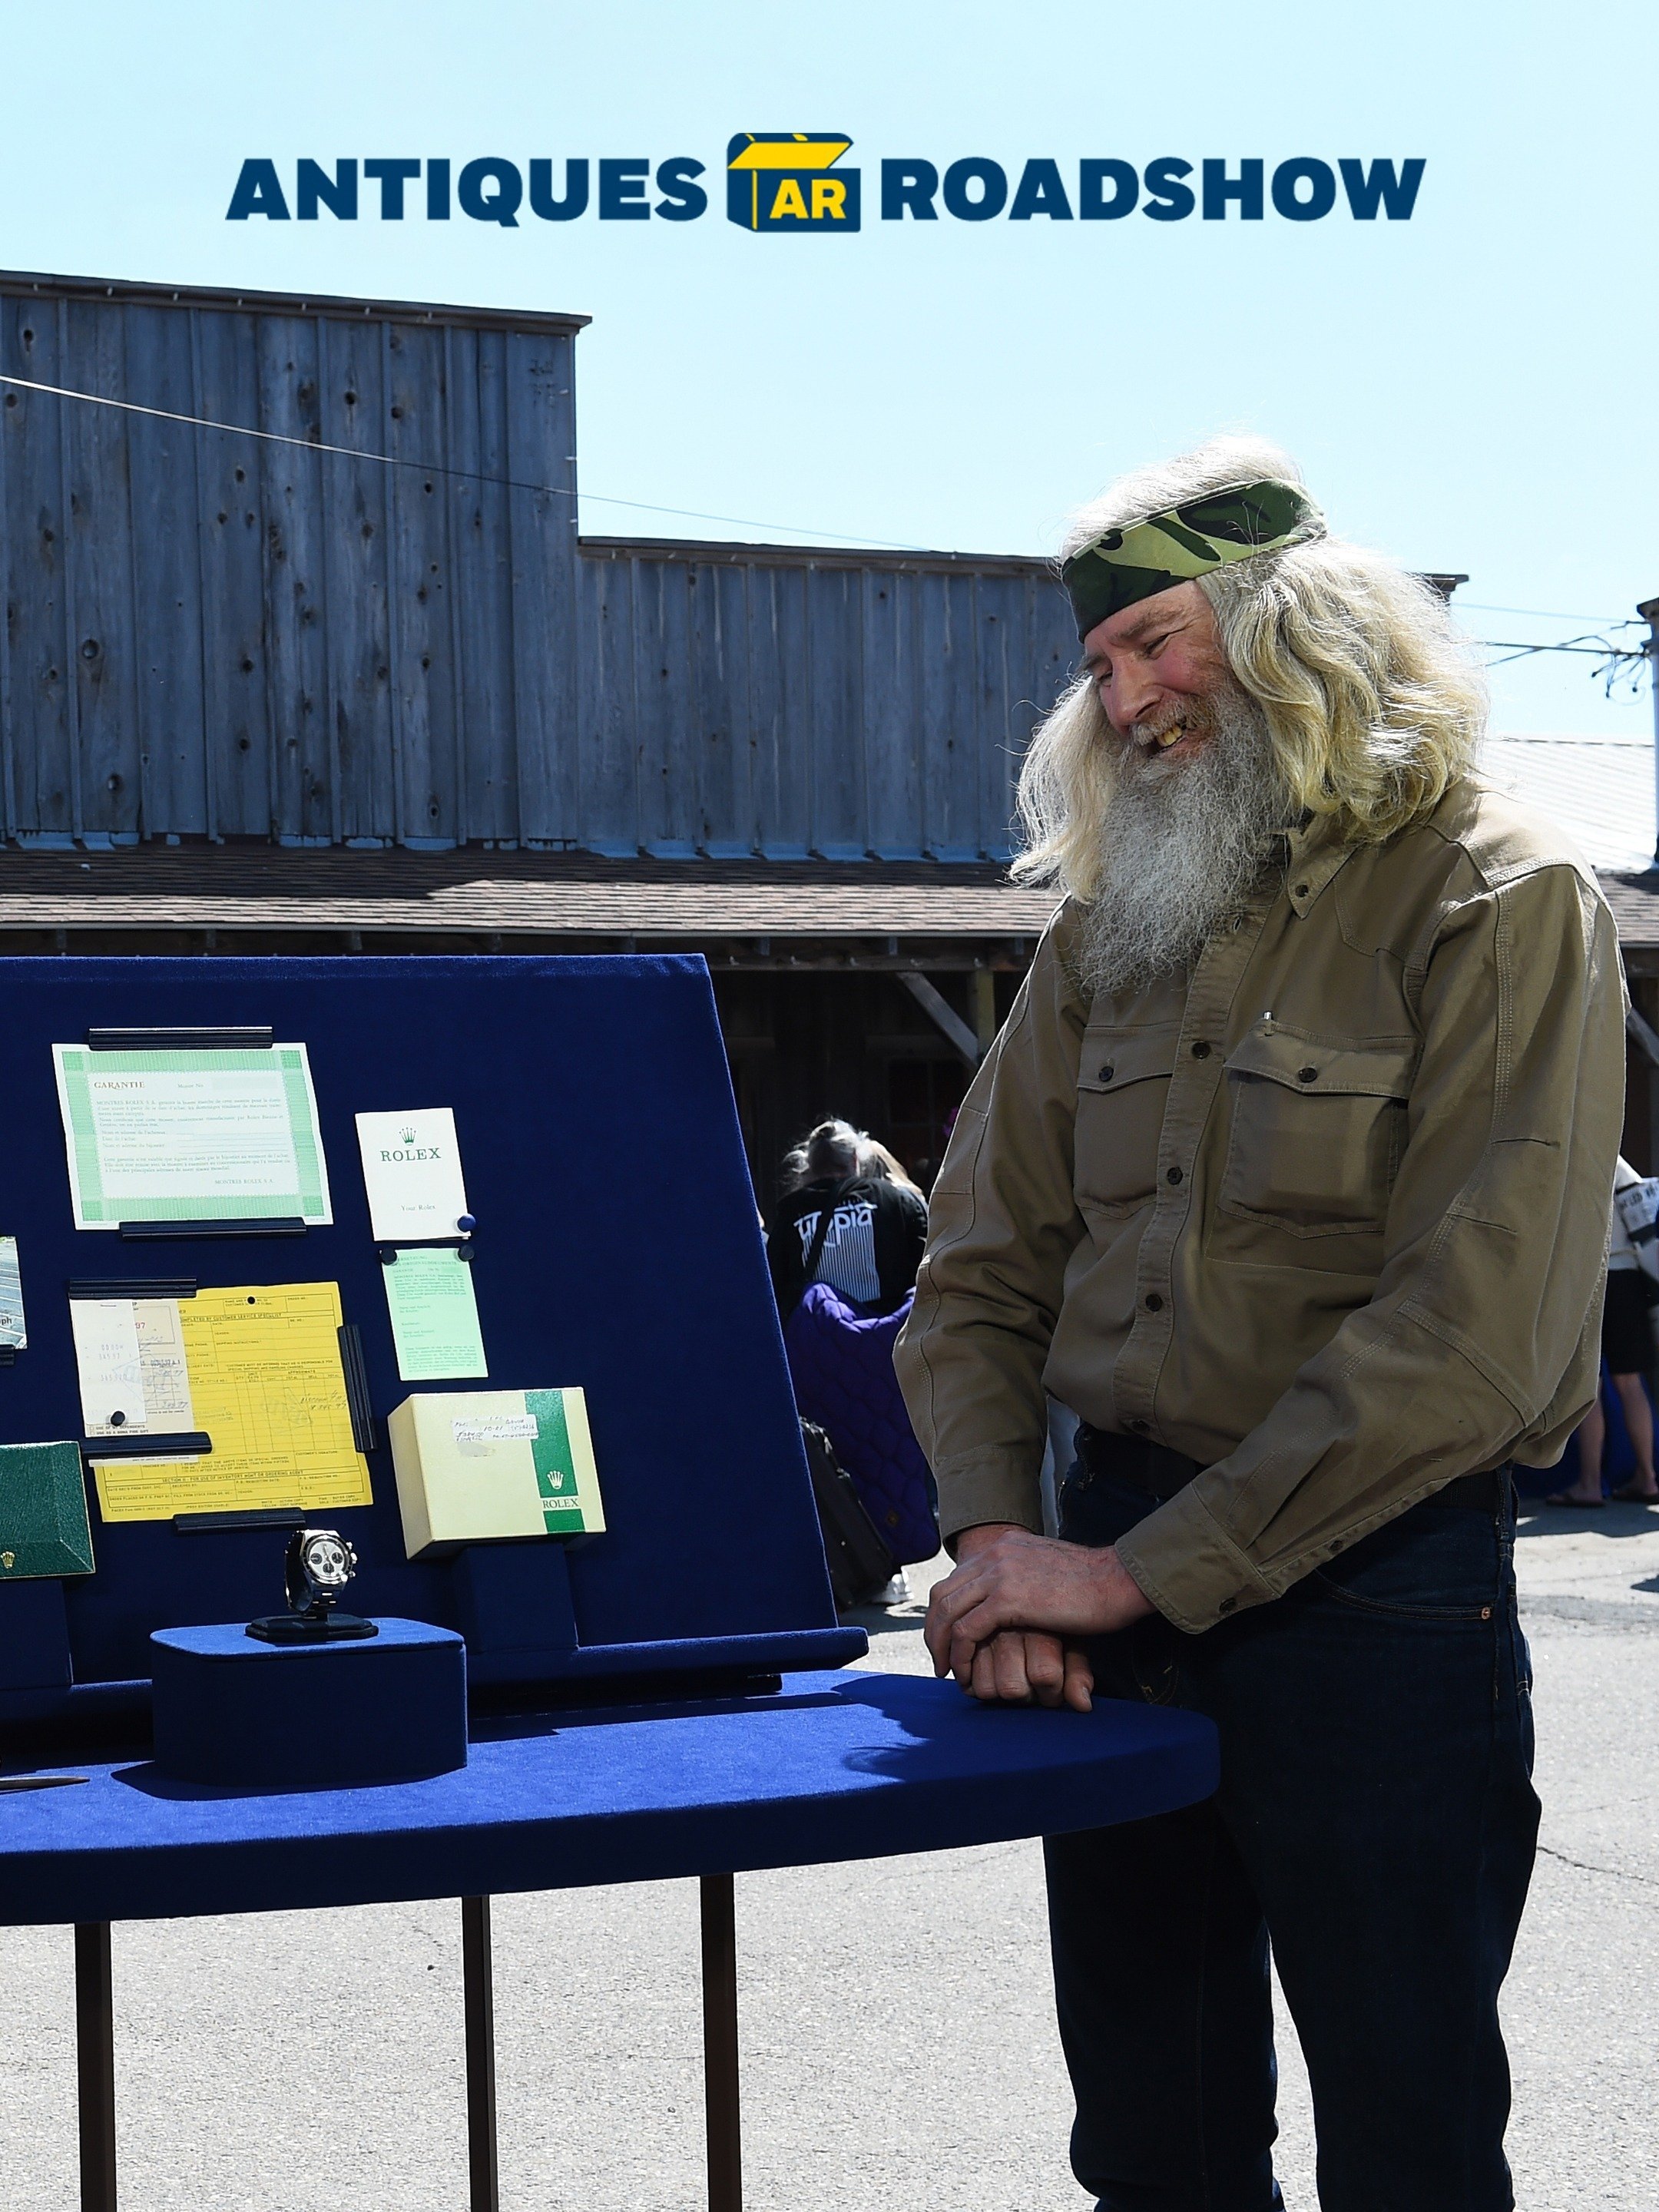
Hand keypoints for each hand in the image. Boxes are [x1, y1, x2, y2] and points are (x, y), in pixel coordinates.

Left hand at [927, 1525, 1155, 1710]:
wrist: (1119, 1579)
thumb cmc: (1095, 1583)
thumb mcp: (1050, 1572)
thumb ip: (1027, 1580)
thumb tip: (1020, 1599)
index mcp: (1004, 1547)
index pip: (956, 1578)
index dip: (944, 1612)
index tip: (947, 1638)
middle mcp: (995, 1555)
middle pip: (942, 1594)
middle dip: (934, 1630)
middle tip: (939, 1660)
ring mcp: (999, 1575)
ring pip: (948, 1613)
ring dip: (942, 1646)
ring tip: (947, 1672)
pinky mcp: (1008, 1599)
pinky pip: (967, 1631)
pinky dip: (961, 1655)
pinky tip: (966, 1674)